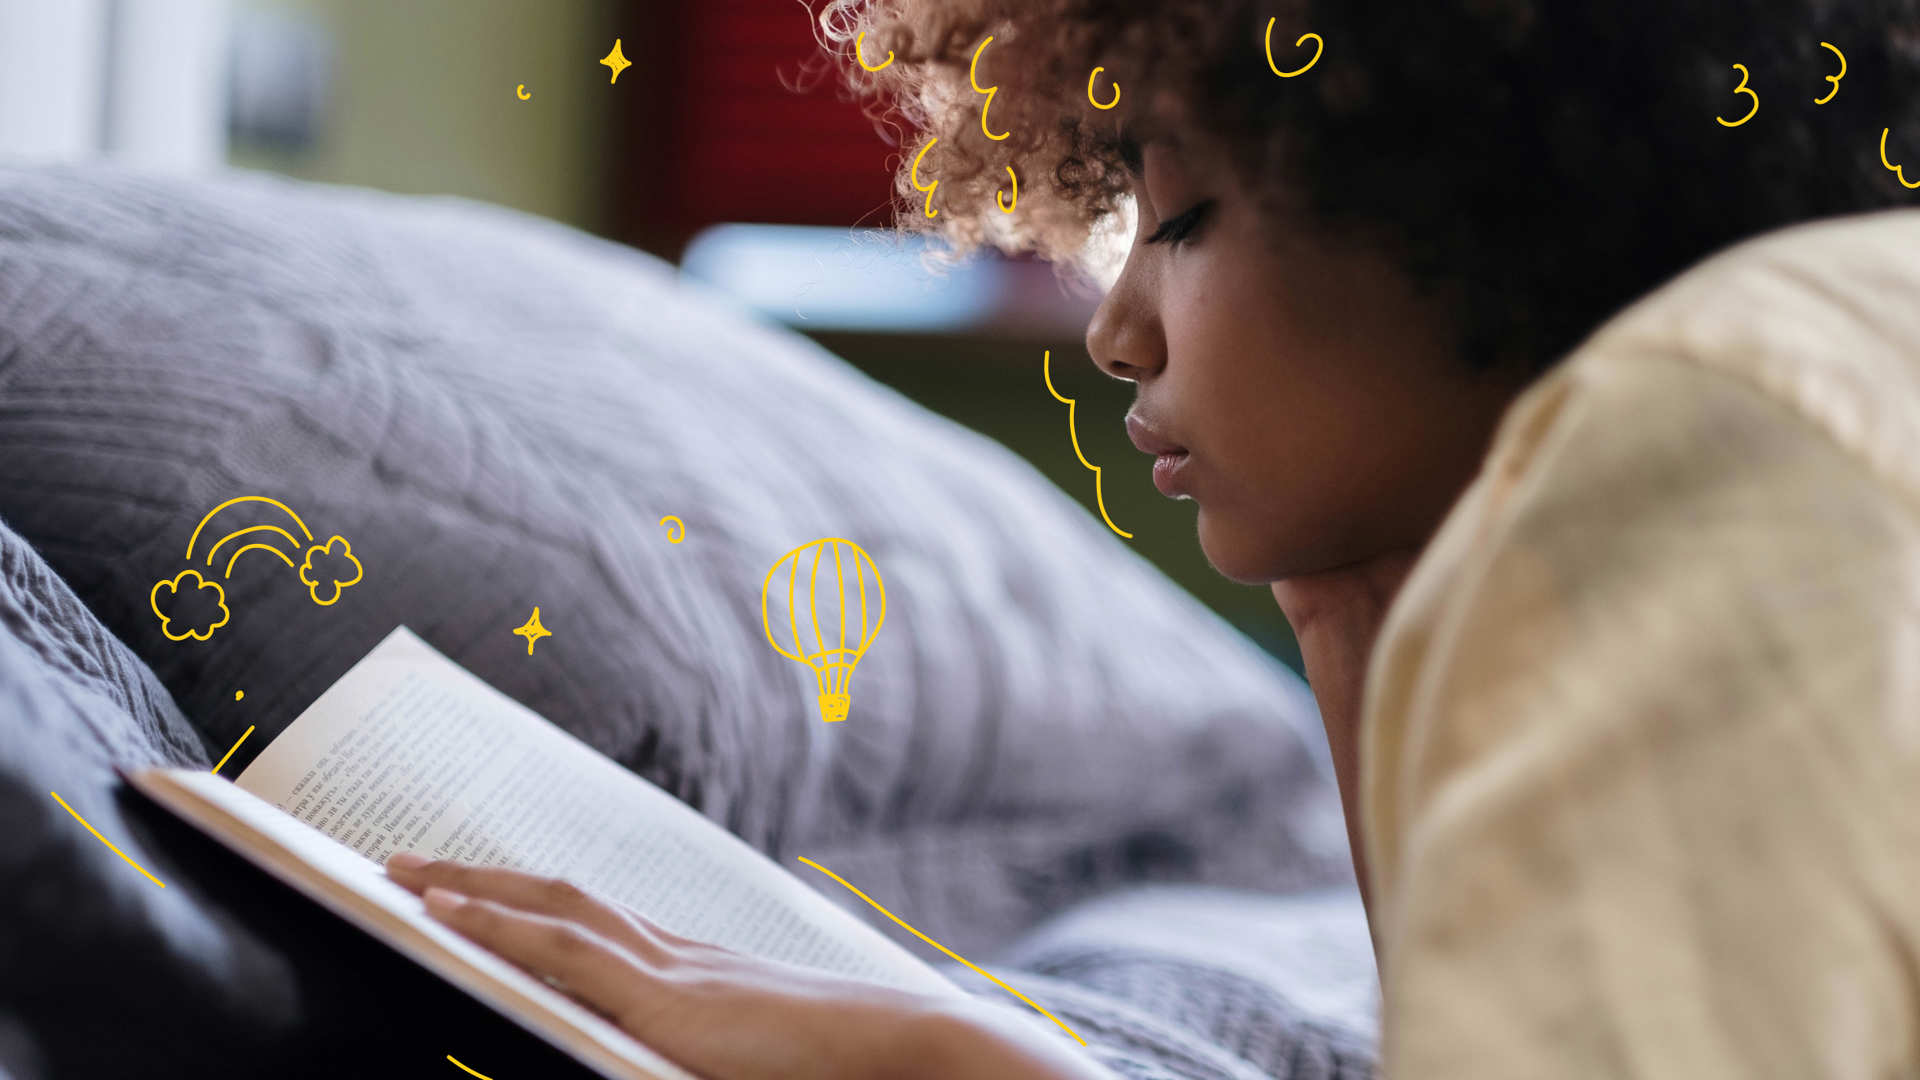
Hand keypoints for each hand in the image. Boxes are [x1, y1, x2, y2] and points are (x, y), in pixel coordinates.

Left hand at [382, 853, 1105, 1079]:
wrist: (906, 1049)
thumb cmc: (835, 1067)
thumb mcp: (741, 1059)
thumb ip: (683, 1050)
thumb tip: (630, 1051)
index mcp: (689, 970)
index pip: (587, 918)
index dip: (520, 901)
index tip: (464, 888)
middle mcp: (673, 954)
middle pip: (554, 896)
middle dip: (471, 879)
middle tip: (392, 862)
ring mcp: (671, 970)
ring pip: (549, 910)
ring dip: (466, 890)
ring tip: (395, 875)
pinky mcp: (671, 1000)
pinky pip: (564, 951)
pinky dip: (498, 926)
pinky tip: (444, 917)